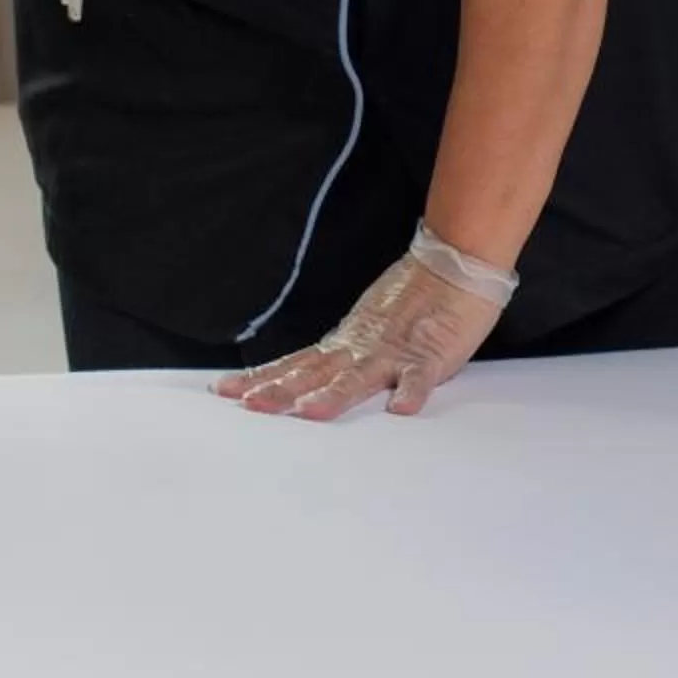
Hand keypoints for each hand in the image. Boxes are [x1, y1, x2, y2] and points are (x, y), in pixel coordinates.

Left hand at [211, 223, 514, 421]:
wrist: (451, 266)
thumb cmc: (410, 302)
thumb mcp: (364, 329)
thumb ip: (339, 357)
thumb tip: (304, 382)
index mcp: (345, 344)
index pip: (295, 364)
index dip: (262, 378)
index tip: (225, 390)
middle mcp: (360, 347)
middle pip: (315, 373)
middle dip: (282, 391)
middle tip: (249, 406)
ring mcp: (394, 351)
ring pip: (359, 376)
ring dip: (334, 394)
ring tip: (308, 412)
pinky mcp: (430, 354)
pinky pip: (420, 375)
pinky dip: (410, 390)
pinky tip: (402, 408)